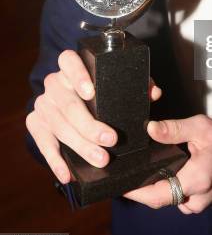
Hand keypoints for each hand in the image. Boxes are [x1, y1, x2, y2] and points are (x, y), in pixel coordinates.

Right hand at [25, 49, 161, 183]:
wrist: (71, 98)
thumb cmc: (101, 89)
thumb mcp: (117, 82)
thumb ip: (137, 83)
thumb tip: (153, 92)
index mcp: (72, 66)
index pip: (68, 61)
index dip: (78, 75)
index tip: (91, 92)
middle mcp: (54, 83)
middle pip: (68, 103)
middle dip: (89, 125)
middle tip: (110, 139)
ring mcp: (43, 103)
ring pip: (59, 125)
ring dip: (80, 145)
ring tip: (101, 159)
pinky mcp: (35, 123)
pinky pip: (42, 143)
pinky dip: (55, 161)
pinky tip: (68, 174)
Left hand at [124, 115, 211, 213]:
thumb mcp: (202, 128)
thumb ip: (175, 129)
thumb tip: (150, 128)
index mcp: (195, 180)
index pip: (156, 194)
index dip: (135, 192)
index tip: (119, 183)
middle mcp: (194, 198)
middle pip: (158, 197)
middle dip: (141, 187)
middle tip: (126, 172)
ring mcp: (196, 204)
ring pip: (167, 198)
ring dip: (155, 186)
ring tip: (142, 169)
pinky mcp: (197, 204)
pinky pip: (176, 198)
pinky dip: (167, 186)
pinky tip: (163, 173)